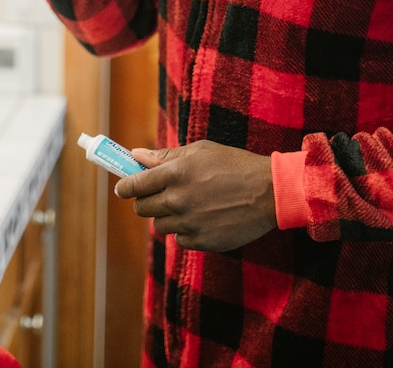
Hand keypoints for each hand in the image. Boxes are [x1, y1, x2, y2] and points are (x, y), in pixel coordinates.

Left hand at [114, 140, 276, 252]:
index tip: (123, 188)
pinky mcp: (201, 241)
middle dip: (147, 201)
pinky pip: (180, 239)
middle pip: (141, 208)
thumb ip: (165, 156)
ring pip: (160, 225)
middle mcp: (177, 200)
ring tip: (190, 205)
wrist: (269, 192)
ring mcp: (188, 223)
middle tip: (161, 195)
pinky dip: (187, 231)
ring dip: (168, 217)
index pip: (133, 185)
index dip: (125, 187)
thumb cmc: (234, 165)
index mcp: (174, 173)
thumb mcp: (200, 151)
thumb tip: (135, 155)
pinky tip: (204, 218)